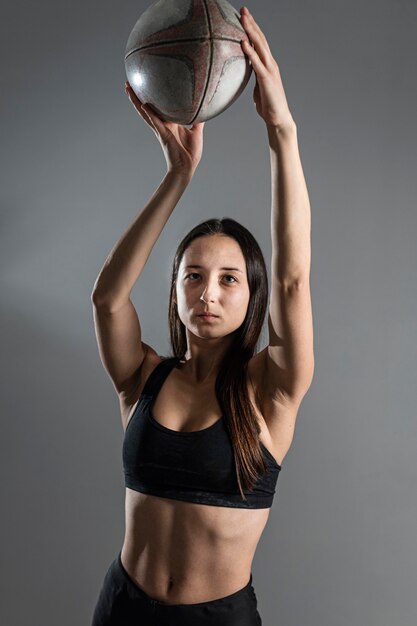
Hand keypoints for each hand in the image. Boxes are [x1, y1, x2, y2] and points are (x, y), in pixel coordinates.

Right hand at [125, 81, 204, 176]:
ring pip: (146, 112)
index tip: (146, 85)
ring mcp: (161, 129)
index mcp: (170, 123)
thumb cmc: (190, 153)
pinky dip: (149, 114)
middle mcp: (162, 124)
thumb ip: (197, 120)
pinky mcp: (163, 135)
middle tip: (129, 83)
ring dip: (136, 101)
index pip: (158, 107)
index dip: (151, 97)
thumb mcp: (196, 132)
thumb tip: (203, 109)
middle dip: (137, 96)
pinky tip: (143, 105)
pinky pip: (155, 123)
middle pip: (146, 107)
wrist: (187, 167)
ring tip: (128, 89)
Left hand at [239, 7, 294, 130]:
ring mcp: (270, 70)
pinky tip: (242, 42)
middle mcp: (270, 63)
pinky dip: (250, 51)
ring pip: (260, 46)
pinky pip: (256, 63)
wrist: (278, 118)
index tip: (243, 17)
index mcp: (267, 65)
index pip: (259, 43)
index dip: (252, 29)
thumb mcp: (258, 88)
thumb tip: (243, 74)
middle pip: (260, 39)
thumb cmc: (268, 106)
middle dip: (251, 23)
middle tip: (243, 10)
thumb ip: (253, 78)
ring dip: (251, 31)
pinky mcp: (267, 79)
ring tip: (242, 18)